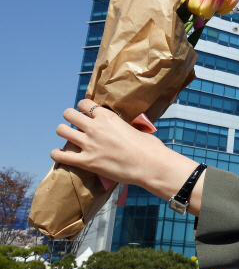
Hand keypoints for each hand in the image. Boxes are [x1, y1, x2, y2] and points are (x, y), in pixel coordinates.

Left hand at [51, 100, 196, 190]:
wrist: (150, 165)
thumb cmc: (149, 147)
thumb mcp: (135, 128)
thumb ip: (122, 126)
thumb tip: (124, 129)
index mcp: (108, 116)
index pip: (85, 103)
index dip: (84, 108)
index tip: (86, 113)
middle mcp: (95, 127)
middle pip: (69, 114)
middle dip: (71, 117)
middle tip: (75, 124)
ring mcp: (89, 144)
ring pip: (62, 130)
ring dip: (64, 131)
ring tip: (68, 136)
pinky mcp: (86, 162)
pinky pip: (61, 156)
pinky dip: (57, 154)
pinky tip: (58, 154)